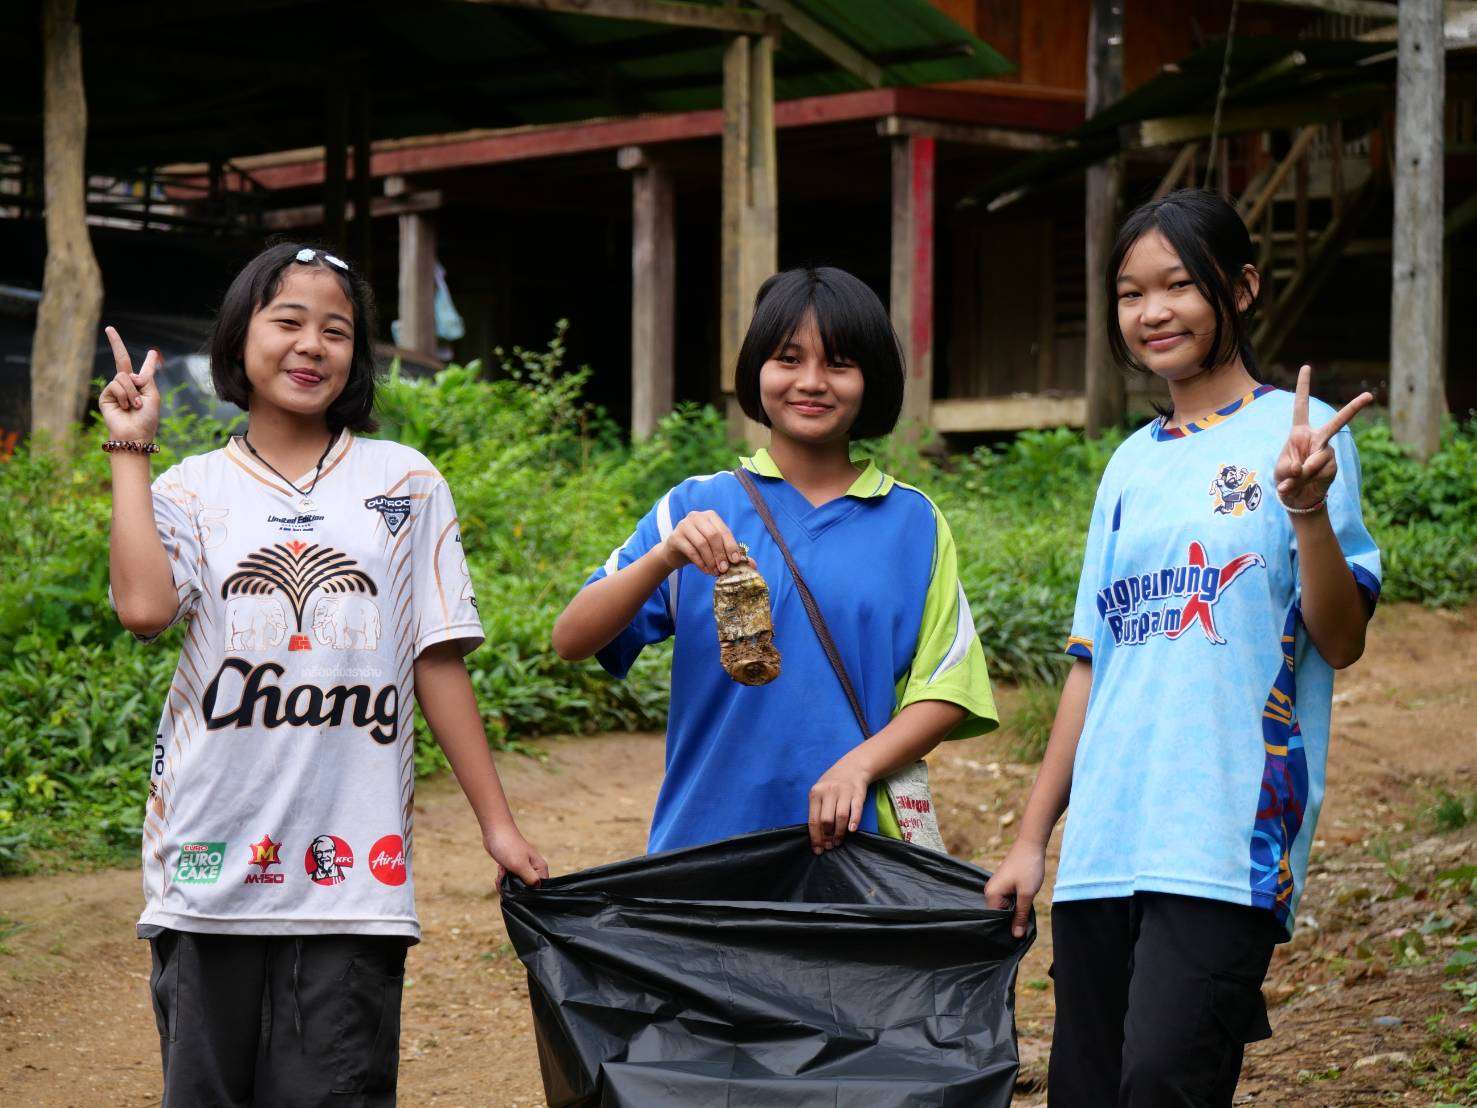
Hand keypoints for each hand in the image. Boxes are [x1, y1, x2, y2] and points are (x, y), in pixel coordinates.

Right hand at [97, 327, 162, 442]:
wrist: (135, 434)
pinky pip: (115, 385)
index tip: (153, 352)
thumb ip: (145, 379)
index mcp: (144, 386)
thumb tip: (130, 373)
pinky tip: (126, 407)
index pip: (146, 370)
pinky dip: (124, 395)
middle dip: (115, 343)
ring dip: (132, 391)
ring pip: (122, 377)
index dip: (150, 361)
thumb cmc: (147, 418)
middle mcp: (129, 385)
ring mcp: (116, 389)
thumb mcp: (153, 396)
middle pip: (121, 359)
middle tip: (109, 328)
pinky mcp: (107, 395)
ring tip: (134, 405)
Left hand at [484, 824, 548, 887]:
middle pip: (526, 889)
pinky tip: (500, 870)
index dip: (528, 892)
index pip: (539, 889)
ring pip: (515, 886)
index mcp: (540, 868)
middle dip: (514, 888)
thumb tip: (537, 888)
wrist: (495, 831)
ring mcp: (522, 868)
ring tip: (502, 872)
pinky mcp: (513, 867)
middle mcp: (533, 869)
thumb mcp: (520, 865)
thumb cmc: (509, 846)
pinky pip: (509, 880)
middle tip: (506, 878)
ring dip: (506, 883)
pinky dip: (502, 878)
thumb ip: (530, 879)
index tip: (516, 888)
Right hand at [661, 509, 744, 575]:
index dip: (731, 546)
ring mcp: (684, 525)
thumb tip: (753, 564)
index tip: (736, 561)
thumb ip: (732, 554)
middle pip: (713, 536)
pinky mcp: (675, 537)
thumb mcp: (716, 549)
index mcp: (710, 516)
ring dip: (711, 560)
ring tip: (715, 572)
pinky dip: (700, 563)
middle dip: (720, 554)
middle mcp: (697, 516)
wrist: (675, 552)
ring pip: (702, 543)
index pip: (724, 530)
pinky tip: (705, 570)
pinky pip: (691, 551)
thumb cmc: (699, 549)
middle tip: (724, 569)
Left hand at [808, 756, 871, 853]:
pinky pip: (856, 809)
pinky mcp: (858, 793)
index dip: (815, 837)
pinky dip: (854, 821)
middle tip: (830, 846)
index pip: (813, 820)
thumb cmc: (832, 783)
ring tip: (838, 842)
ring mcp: (844, 792)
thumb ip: (817, 809)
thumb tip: (817, 835)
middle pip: (826, 820)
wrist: (853, 766)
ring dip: (839, 833)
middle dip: (827, 836)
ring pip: (840, 817)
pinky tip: (851, 831)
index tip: (818, 850)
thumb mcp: (820, 791)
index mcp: (816, 793)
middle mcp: (829, 791)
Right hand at [984, 840, 1044, 939]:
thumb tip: (1016, 935)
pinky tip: (1025, 904)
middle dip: (1012, 920)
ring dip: (1015, 911)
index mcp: (991, 894)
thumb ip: (1021, 916)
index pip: (995, 919)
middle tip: (1025, 926)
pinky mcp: (1003, 883)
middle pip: (999, 914)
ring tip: (1026, 913)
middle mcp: (990, 891)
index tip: (1019, 935)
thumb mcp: (1026, 894)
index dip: (1007, 928)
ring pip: (1004, 907)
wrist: (1031, 844)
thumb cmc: (1028, 868)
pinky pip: (1007, 900)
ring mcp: (996, 886)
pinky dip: (1016, 903)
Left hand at [1273, 365, 1372, 511]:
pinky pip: (1321, 469)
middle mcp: (1317, 438)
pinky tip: (1307, 482)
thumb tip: (1301, 468)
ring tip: (1297, 478)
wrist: (1298, 498)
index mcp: (1300, 432)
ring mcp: (1328, 451)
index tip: (1306, 367)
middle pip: (1337, 421)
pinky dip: (1309, 477)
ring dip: (1304, 470)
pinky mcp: (1333, 465)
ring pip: (1318, 457)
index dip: (1304, 387)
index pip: (1301, 405)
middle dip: (1354, 409)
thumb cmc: (1285, 479)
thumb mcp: (1281, 471)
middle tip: (1370, 396)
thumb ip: (1289, 467)